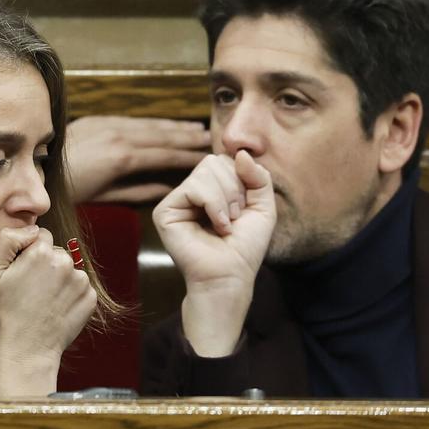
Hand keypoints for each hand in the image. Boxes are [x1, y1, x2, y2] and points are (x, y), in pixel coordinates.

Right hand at [0, 226, 97, 396]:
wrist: (25, 351)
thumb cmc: (2, 312)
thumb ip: (7, 239)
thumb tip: (31, 229)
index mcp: (41, 252)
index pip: (39, 235)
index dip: (27, 252)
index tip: (20, 271)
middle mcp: (66, 262)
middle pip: (55, 251)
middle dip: (44, 264)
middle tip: (29, 289)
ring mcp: (81, 281)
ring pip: (68, 269)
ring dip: (58, 279)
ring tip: (41, 301)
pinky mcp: (90, 298)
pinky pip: (79, 287)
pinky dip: (69, 294)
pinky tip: (54, 309)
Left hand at [65, 116, 210, 203]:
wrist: (39, 166)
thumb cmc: (71, 189)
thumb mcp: (105, 197)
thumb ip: (138, 191)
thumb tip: (166, 189)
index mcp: (123, 158)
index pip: (165, 155)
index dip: (189, 157)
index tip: (207, 158)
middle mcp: (120, 137)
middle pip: (163, 136)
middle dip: (189, 138)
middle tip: (212, 139)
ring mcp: (110, 125)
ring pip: (151, 125)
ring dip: (176, 127)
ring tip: (197, 129)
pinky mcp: (100, 119)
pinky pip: (135, 120)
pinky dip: (154, 123)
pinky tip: (165, 124)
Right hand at [152, 151, 275, 356]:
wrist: (230, 277)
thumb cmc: (244, 248)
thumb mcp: (263, 207)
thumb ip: (258, 176)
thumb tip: (240, 151)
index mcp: (211, 189)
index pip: (226, 160)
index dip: (243, 179)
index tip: (245, 209)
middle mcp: (191, 192)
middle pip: (215, 162)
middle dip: (235, 188)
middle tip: (235, 218)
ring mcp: (177, 200)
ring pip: (205, 172)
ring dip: (225, 199)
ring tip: (226, 224)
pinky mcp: (165, 211)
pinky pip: (194, 187)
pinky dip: (213, 205)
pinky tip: (216, 226)